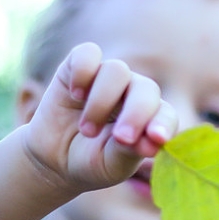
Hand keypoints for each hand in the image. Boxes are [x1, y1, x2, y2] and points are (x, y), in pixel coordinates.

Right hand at [22, 43, 177, 192]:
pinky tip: (76, 95)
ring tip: (87, 130)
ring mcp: (107, 78)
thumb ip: (129, 153)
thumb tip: (149, 143)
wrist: (52, 158)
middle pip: (146, 88)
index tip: (157, 139)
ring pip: (117, 71)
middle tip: (121, 138)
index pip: (166, 113)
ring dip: (101, 103)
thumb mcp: (109, 165)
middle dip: (136, 113)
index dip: (163, 123)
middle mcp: (133, 92)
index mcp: (150, 117)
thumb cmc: (91, 162)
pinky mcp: (78, 67)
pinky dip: (83, 72)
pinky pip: (88, 53)